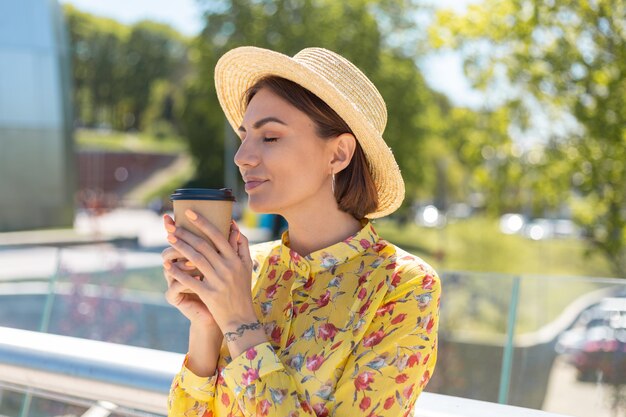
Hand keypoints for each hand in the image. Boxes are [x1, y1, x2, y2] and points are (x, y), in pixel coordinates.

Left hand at [164, 209, 255, 331]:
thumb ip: (242, 246)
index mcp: (236, 259)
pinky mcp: (208, 294)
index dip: (203, 223)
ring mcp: (218, 281)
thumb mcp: (246, 267)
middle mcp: (227, 268)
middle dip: (186, 233)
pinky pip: (190, 280)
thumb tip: (234, 226)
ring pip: (195, 259)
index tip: (190, 213)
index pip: (218, 236)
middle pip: (203, 245)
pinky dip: (178, 272)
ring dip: (180, 247)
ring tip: (169, 238)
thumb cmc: (242, 290)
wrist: (240, 318)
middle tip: (172, 226)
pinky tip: (168, 266)